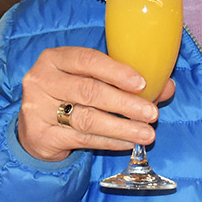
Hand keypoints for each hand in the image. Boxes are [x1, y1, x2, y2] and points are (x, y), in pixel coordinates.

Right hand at [16, 45, 175, 161]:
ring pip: (87, 119)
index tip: (142, 83)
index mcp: (54, 58)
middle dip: (125, 103)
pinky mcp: (40, 135)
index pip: (87, 60)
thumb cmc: (69, 96)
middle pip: (89, 91)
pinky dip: (109, 142)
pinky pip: (82, 139)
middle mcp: (41, 80)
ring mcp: (37, 109)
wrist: (35, 127)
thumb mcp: (91, 80)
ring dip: (121, 127)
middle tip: (152, 113)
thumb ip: (125, 81)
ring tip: (146, 133)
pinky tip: (128, 142)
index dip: (116, 71)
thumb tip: (167, 87)